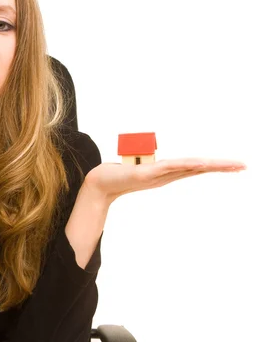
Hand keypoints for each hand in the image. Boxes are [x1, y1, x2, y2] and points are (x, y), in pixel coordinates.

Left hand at [84, 157, 246, 202]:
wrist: (100, 184)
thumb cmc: (118, 175)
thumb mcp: (138, 166)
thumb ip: (147, 163)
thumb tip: (151, 157)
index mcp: (168, 173)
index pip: (196, 167)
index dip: (215, 166)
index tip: (235, 165)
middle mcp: (167, 175)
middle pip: (199, 168)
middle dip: (221, 167)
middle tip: (242, 166)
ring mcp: (159, 175)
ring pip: (190, 168)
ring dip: (210, 166)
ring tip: (230, 166)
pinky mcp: (148, 174)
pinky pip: (171, 167)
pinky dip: (186, 165)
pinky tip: (200, 164)